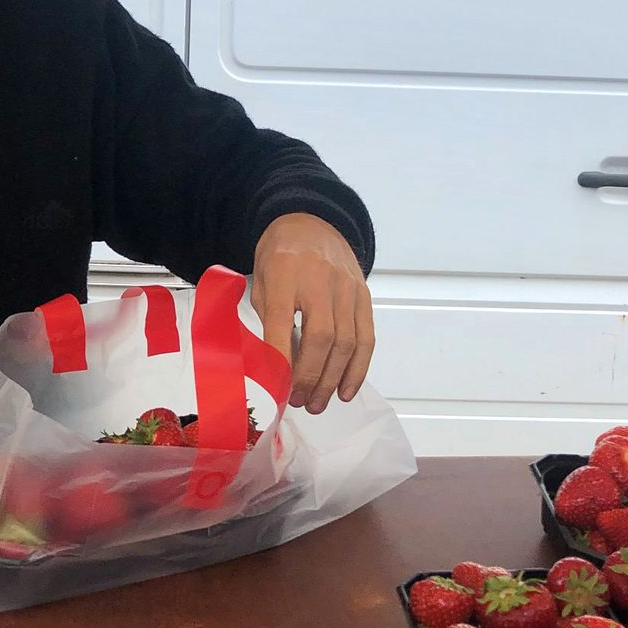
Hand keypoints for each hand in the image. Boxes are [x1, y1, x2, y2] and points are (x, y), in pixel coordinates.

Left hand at [251, 213, 375, 414]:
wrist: (310, 222)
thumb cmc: (278, 258)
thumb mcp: (261, 282)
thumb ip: (268, 319)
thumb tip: (274, 368)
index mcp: (284, 275)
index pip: (282, 322)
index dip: (279, 359)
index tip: (274, 388)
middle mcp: (320, 282)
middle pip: (322, 339)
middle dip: (310, 378)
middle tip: (297, 402)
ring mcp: (347, 289)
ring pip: (347, 343)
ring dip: (332, 380)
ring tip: (316, 404)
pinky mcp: (364, 296)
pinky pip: (366, 337)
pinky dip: (358, 369)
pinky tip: (345, 390)